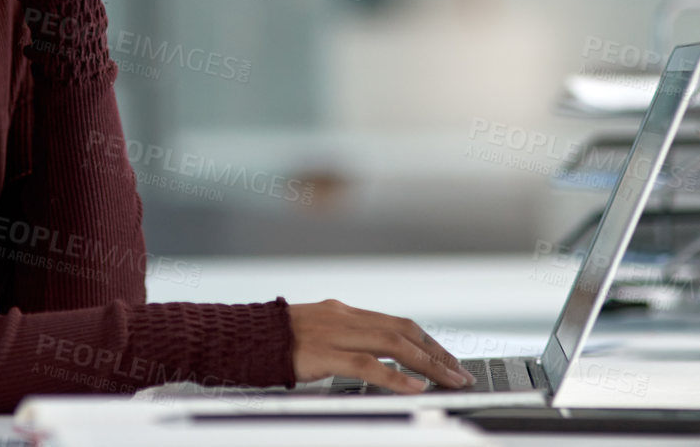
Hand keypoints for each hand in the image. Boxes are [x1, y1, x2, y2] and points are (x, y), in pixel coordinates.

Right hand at [289, 299, 472, 391]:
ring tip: (450, 382)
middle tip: (460, 374)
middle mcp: (344, 316)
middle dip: (437, 354)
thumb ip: (341, 342)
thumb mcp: (313, 335)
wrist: (239, 336)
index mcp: (343, 312)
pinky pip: (367, 364)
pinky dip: (396, 376)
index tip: (448, 361)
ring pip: (394, 344)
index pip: (397, 324)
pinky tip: (415, 387)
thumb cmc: (272, 342)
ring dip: (428, 364)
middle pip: (404, 331)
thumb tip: (371, 359)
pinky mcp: (323, 352)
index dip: (427, 342)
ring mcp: (335, 332)